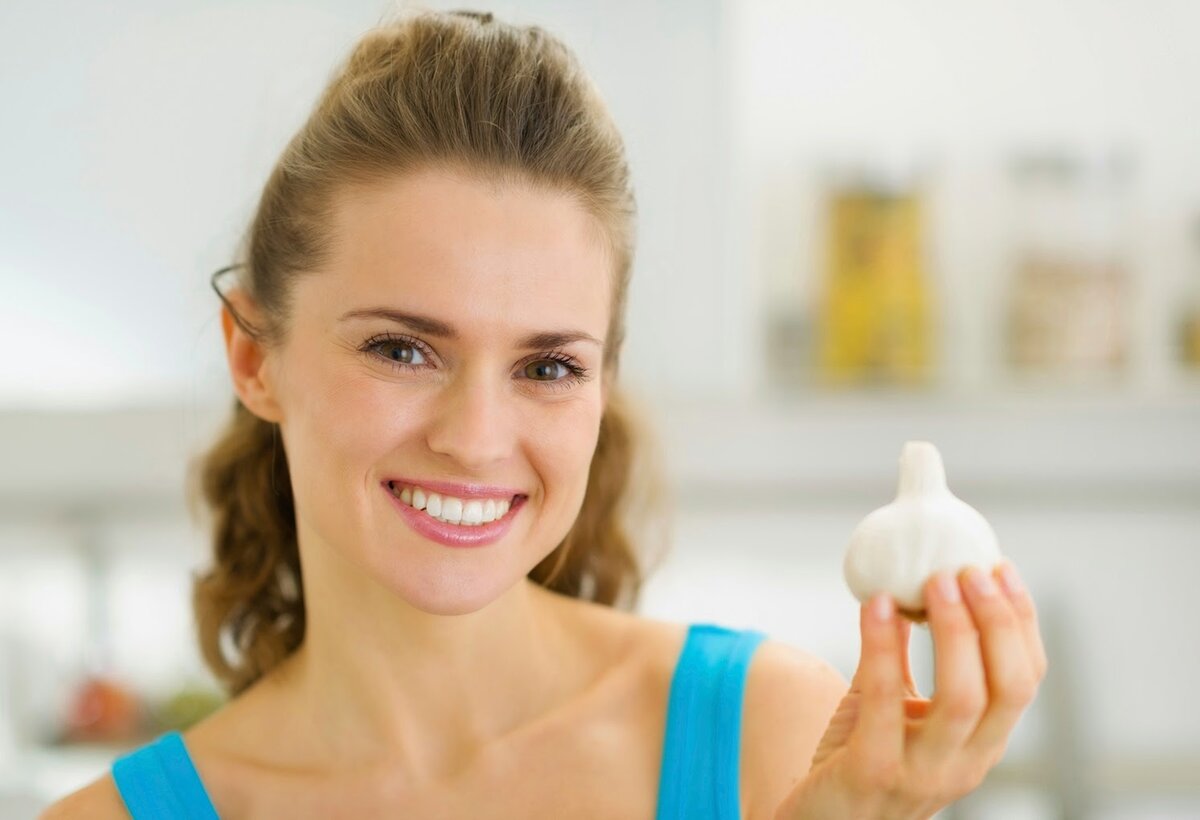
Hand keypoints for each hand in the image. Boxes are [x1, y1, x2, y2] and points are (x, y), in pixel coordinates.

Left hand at [776, 561, 1047, 819]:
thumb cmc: (857, 754)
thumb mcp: (894, 704)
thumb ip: (904, 656)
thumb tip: (909, 581)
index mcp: (982, 743)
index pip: (1026, 679)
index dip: (1021, 621)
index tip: (1001, 567)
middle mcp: (966, 762)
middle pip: (1008, 687)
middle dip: (996, 621)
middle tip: (968, 569)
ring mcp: (923, 772)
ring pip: (962, 698)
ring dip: (954, 631)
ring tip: (932, 580)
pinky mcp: (874, 770)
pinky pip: (885, 699)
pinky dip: (882, 645)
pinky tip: (875, 605)